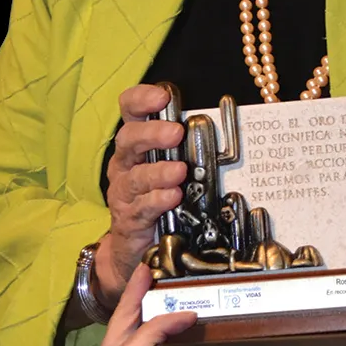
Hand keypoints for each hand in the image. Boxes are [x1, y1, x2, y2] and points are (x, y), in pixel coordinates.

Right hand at [94, 82, 188, 308]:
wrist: (135, 249)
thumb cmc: (158, 200)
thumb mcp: (171, 168)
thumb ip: (186, 149)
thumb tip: (221, 128)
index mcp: (135, 146)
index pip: (129, 112)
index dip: (141, 100)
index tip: (161, 97)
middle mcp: (124, 165)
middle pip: (128, 140)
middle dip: (151, 134)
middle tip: (175, 134)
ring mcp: (124, 192)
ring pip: (135, 177)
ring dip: (158, 172)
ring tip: (179, 172)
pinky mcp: (129, 219)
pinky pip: (142, 207)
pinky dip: (157, 201)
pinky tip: (172, 198)